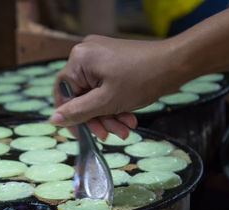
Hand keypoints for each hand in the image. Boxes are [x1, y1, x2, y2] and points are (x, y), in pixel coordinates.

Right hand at [50, 35, 187, 139]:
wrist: (177, 63)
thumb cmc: (141, 79)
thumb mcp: (106, 101)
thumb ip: (77, 112)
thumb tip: (52, 120)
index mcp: (79, 59)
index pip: (63, 92)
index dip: (70, 115)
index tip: (82, 134)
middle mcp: (86, 55)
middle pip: (81, 95)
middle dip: (97, 118)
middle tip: (109, 135)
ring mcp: (100, 57)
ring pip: (95, 94)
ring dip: (108, 114)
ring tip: (125, 130)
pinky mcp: (112, 62)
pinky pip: (105, 87)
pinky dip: (115, 104)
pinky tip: (129, 118)